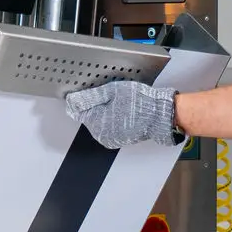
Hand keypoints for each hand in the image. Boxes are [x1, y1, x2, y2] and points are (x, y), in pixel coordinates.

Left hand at [63, 79, 180, 148]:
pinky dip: (114, 118)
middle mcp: (101, 135)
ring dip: (105, 112)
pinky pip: (111, 127)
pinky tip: (124, 110)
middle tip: (109, 94)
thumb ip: (89, 97)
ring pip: (101, 122)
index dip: (81, 99)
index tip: (90, 92)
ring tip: (119, 102)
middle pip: (89, 116)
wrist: (159, 114)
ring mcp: (111, 139)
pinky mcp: (121, 140)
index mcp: (95, 123)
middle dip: (95, 105)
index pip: (77, 111)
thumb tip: (72, 101)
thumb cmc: (138, 102)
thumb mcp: (110, 91)